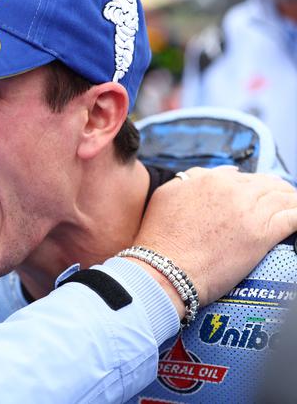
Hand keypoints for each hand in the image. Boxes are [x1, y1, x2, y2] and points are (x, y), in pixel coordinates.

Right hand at [132, 166, 296, 317]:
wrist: (165, 269)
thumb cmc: (160, 238)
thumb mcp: (165, 196)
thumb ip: (188, 179)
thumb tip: (209, 175)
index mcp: (209, 179)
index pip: (241, 176)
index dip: (251, 185)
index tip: (255, 193)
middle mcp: (232, 190)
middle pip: (266, 184)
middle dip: (276, 191)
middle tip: (283, 199)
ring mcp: (249, 211)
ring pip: (283, 198)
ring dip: (292, 202)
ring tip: (293, 208)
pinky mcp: (263, 234)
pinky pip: (294, 217)